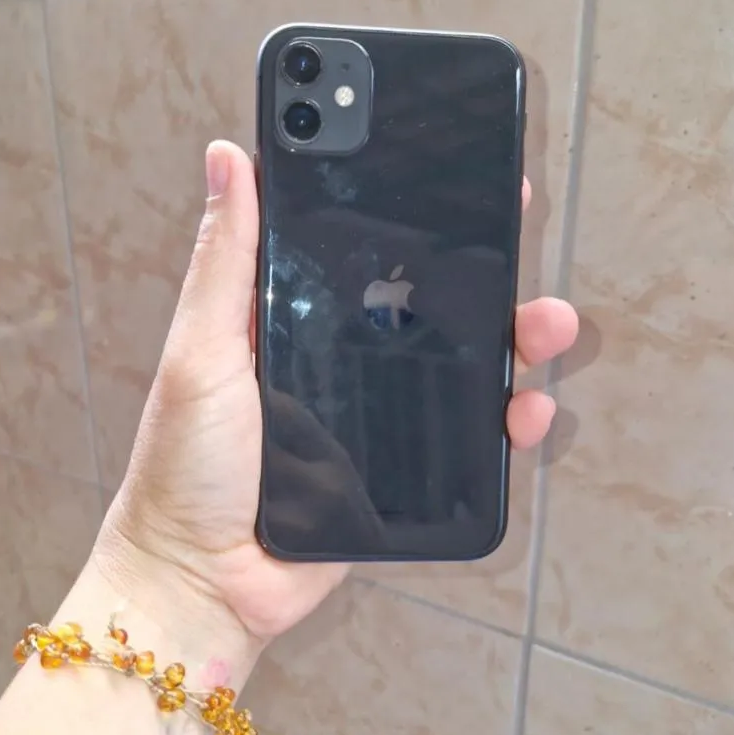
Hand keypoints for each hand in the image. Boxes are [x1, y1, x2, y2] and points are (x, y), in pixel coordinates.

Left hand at [96, 141, 578, 657]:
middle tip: (516, 230)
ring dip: (510, 339)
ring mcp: (376, 417)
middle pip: (424, 306)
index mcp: (294, 323)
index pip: (360, 254)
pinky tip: (525, 407)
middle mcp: (341, 362)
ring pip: (458, 366)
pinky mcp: (403, 472)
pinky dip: (504, 420)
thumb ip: (226, 262)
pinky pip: (465, 437)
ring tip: (546, 323)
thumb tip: (229, 155)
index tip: (450, 177)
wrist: (209, 580)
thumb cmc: (188, 466)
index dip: (405, 213)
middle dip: (478, 271)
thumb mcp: (203, 353)